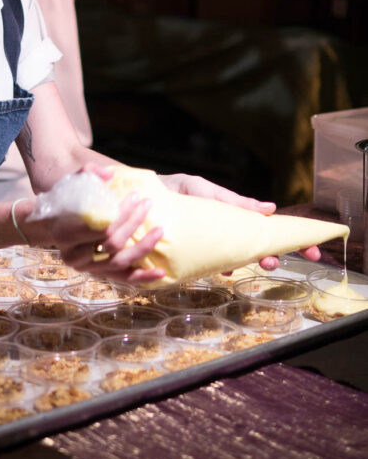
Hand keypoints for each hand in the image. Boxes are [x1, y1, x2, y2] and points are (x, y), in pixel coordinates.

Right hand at [26, 188, 165, 285]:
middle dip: (133, 223)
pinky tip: (160, 272)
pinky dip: (142, 277)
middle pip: (111, 243)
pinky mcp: (98, 274)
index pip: (99, 227)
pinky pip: (122, 279)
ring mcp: (86, 268)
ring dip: (142, 247)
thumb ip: (87, 173)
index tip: (135, 196)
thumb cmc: (63, 203)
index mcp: (64, 234)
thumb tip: (109, 174)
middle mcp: (74, 256)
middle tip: (147, 204)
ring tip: (159, 230)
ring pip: (119, 262)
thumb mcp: (69, 184)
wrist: (49, 226)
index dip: (121, 213)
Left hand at [159, 172, 321, 268]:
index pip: (269, 233)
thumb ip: (234, 201)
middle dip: (273, 257)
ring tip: (259, 262)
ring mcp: (211, 248)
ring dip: (250, 262)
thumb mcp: (205, 190)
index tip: (313, 252)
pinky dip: (221, 267)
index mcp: (234, 220)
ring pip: (238, 260)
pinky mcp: (192, 257)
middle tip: (276, 262)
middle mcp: (225, 236)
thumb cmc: (177, 191)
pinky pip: (210, 267)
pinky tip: (224, 268)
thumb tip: (270, 209)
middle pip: (258, 250)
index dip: (293, 243)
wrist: (144, 198)